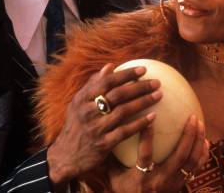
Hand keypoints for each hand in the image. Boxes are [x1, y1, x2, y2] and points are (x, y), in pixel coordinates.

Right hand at [47, 63, 161, 189]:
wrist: (65, 156)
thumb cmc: (76, 125)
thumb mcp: (78, 103)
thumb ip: (93, 84)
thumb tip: (110, 66)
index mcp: (82, 99)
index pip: (107, 81)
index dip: (126, 74)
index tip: (143, 69)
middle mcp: (88, 112)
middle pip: (118, 95)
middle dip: (139, 87)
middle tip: (156, 82)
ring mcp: (96, 128)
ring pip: (123, 111)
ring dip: (143, 102)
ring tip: (158, 95)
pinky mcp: (103, 144)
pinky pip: (125, 132)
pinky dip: (140, 123)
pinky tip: (153, 117)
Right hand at [108, 114, 209, 192]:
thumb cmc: (125, 192)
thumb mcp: (114, 178)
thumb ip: (112, 157)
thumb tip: (108, 131)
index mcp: (141, 178)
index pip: (146, 155)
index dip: (147, 136)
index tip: (152, 117)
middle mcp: (160, 180)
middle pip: (179, 156)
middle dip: (188, 136)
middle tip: (192, 117)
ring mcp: (173, 183)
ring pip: (191, 161)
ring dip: (197, 141)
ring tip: (199, 123)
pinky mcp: (181, 185)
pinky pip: (196, 167)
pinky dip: (202, 153)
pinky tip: (204, 139)